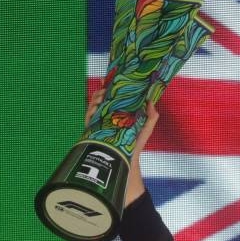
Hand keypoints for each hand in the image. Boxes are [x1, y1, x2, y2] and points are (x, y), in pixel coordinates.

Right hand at [85, 88, 158, 205]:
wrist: (126, 162)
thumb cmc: (135, 146)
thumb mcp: (146, 129)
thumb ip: (151, 116)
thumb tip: (152, 102)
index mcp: (117, 115)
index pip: (111, 99)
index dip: (110, 88)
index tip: (110, 78)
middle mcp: (106, 118)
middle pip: (100, 100)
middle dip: (101, 91)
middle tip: (105, 85)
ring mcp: (98, 124)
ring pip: (93, 107)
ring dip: (96, 98)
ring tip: (102, 94)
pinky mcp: (92, 131)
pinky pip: (88, 118)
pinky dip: (90, 109)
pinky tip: (97, 105)